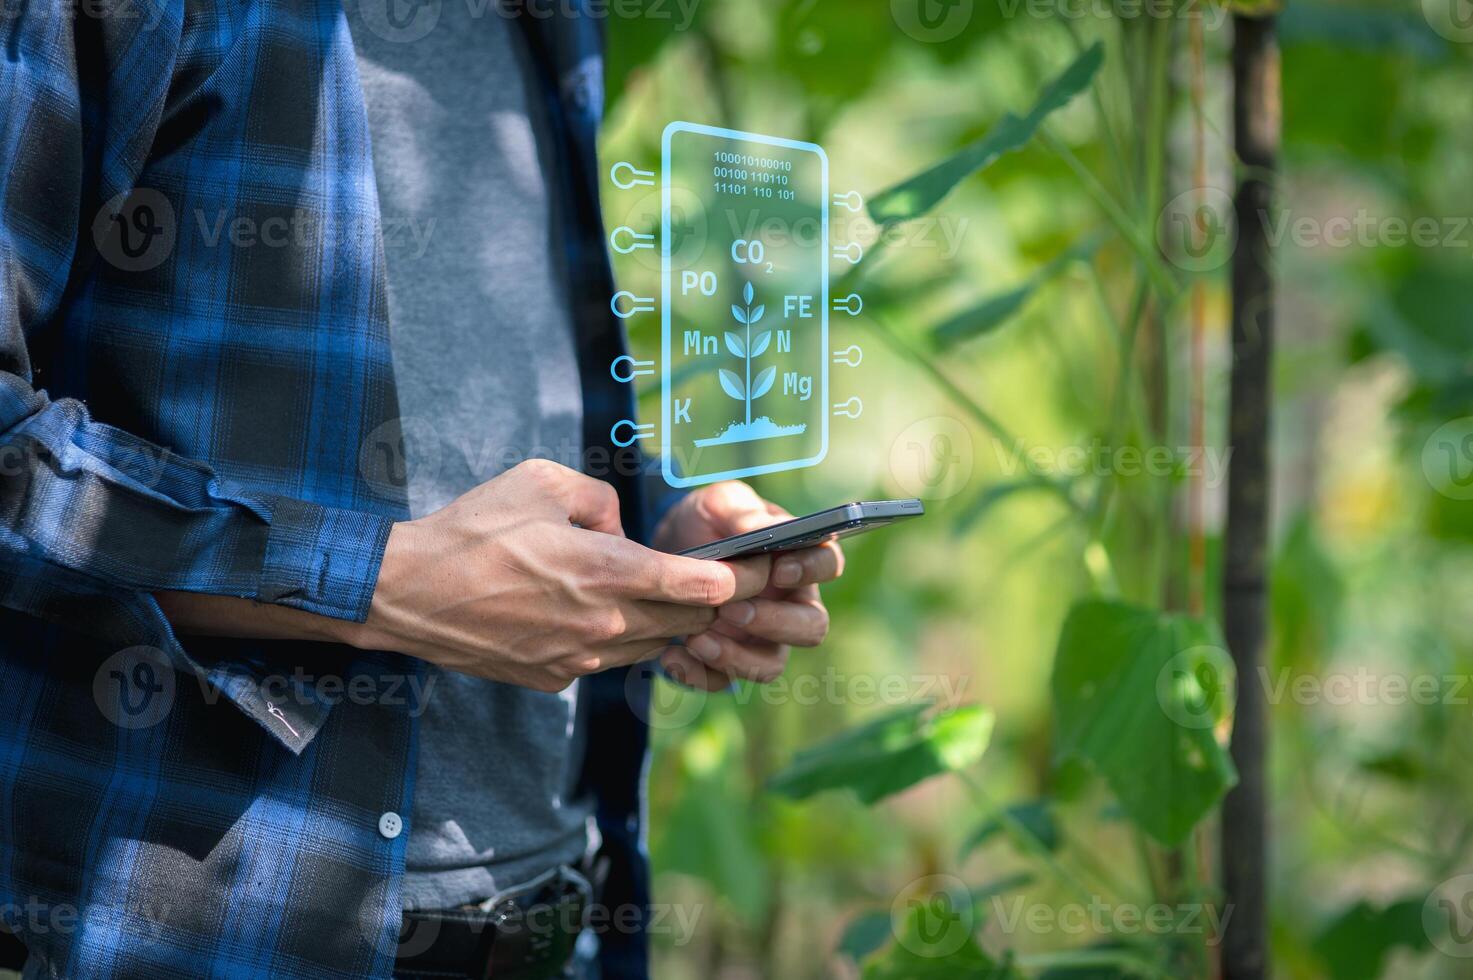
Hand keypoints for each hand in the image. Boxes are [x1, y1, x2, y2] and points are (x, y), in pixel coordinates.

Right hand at [354, 460, 769, 691]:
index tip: (764, 565)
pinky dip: (622, 639)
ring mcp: (579, 660)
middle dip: (717, 603)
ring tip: (677, 596)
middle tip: (733, 580)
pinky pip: (607, 660)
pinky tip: (607, 615)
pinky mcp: (554, 678)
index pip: (702, 586)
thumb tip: (620, 529)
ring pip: (652, 646)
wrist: (408, 594)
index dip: (742, 576)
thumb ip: (600, 500)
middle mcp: (603, 625)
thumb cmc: (474, 529)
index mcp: (608, 572)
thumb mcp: (542, 481)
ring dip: (672, 624)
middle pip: (688, 623)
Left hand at [652, 482, 843, 689]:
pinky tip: (673, 655)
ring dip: (737, 657)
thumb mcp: (720, 504)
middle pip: (811, 628)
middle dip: (775, 624)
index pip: (828, 564)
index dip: (812, 570)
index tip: (780, 569)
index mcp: (798, 559)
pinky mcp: (727, 661)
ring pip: (770, 665)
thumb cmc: (707, 521)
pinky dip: (699, 674)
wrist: (664, 548)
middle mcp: (789, 605)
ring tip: (696, 638)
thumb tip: (769, 531)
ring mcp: (760, 638)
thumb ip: (744, 514)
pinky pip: (723, 681)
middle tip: (730, 610)